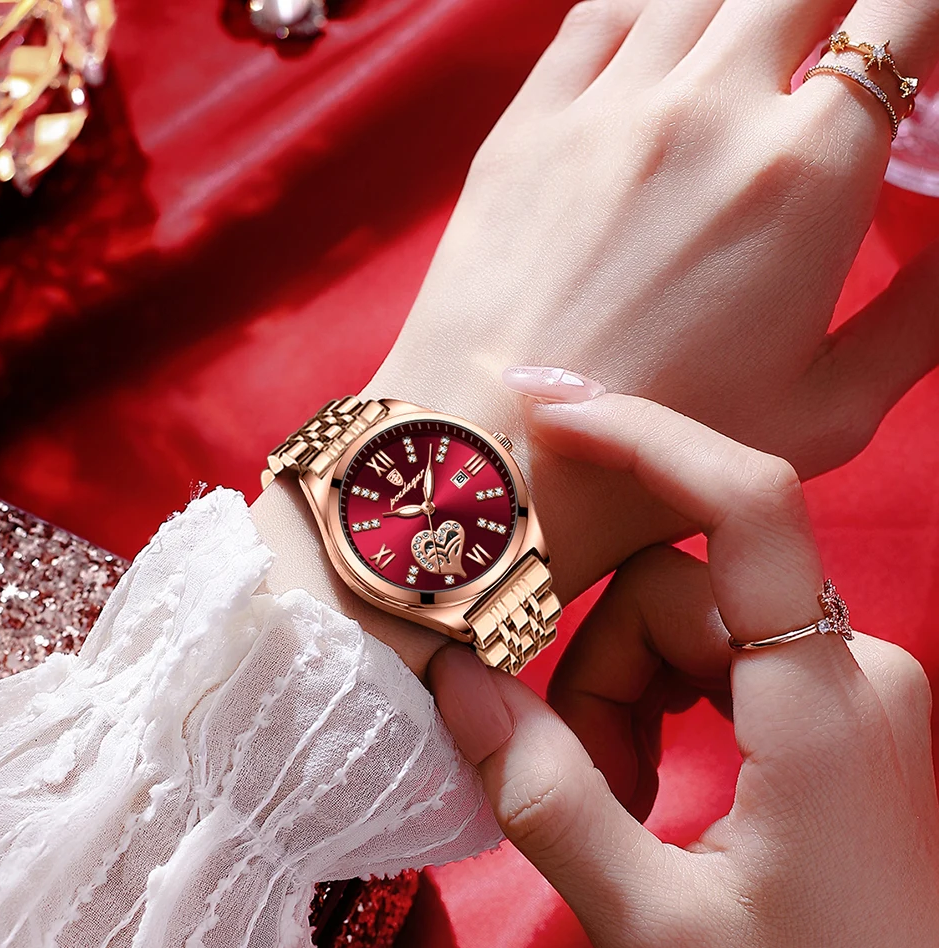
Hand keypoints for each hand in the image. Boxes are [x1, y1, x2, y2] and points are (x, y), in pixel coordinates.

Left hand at [365, 0, 938, 608]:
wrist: (495, 459)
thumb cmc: (656, 459)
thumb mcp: (828, 413)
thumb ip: (920, 318)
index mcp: (806, 172)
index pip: (902, 16)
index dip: (913, 25)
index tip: (905, 63)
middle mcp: (710, 109)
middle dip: (836, 8)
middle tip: (831, 56)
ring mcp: (608, 107)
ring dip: (744, 8)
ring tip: (750, 54)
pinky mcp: (529, 124)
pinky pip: (603, 11)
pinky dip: (651, 8)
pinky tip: (664, 38)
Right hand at [430, 393, 938, 947]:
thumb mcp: (656, 925)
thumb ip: (545, 800)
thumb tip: (457, 680)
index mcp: (821, 706)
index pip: (747, 503)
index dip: (646, 435)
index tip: (546, 407)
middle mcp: (847, 662)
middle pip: (669, 590)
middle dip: (598, 676)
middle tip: (591, 791)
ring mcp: (842, 677)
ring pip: (677, 621)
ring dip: (621, 699)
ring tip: (625, 808)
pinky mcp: (825, 698)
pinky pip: (707, 655)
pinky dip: (655, 704)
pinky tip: (650, 786)